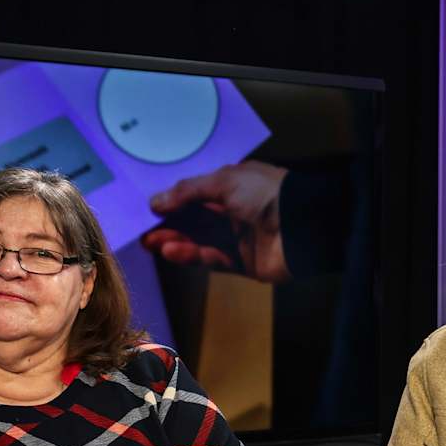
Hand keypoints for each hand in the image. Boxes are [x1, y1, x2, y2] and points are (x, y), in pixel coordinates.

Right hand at [144, 160, 291, 282]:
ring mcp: (241, 239)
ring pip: (200, 241)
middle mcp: (237, 212)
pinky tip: (170, 250)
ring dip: (175, 241)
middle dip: (169, 225)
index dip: (174, 202)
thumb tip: (156, 201)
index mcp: (236, 186)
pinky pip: (212, 260)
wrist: (303, 226)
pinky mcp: (244, 263)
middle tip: (142, 231)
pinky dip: (192, 255)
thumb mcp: (225, 181)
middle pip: (196, 220)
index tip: (149, 209)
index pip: (198, 194)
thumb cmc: (266, 194)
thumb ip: (189, 191)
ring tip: (150, 242)